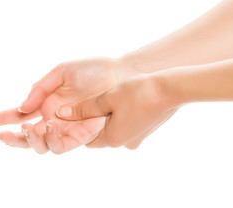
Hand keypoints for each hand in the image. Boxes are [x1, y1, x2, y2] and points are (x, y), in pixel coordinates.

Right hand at [0, 57, 129, 153]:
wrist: (118, 73)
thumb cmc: (92, 70)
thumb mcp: (60, 73)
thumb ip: (39, 89)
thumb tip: (21, 108)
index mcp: (46, 103)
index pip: (19, 114)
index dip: (1, 118)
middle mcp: (53, 119)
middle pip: (27, 136)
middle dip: (12, 138)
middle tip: (2, 135)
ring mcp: (67, 128)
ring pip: (42, 145)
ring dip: (31, 139)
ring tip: (27, 128)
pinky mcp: (81, 134)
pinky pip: (62, 144)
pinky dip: (50, 139)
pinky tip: (46, 126)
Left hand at [56, 73, 178, 148]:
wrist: (171, 90)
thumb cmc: (137, 92)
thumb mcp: (106, 98)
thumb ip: (83, 109)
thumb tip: (62, 114)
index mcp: (112, 139)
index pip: (86, 137)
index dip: (81, 122)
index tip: (83, 107)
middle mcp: (124, 143)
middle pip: (101, 133)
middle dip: (97, 118)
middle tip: (100, 99)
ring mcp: (137, 138)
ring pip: (114, 127)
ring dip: (111, 115)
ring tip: (115, 97)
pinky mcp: (145, 131)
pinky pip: (127, 125)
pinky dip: (123, 115)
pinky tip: (128, 99)